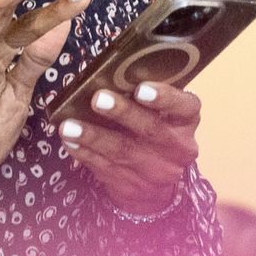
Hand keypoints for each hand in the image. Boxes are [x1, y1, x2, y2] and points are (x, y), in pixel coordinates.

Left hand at [58, 81, 200, 214]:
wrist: (156, 185)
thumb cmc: (155, 131)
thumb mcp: (163, 113)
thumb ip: (146, 93)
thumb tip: (112, 68)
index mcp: (186, 121)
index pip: (185, 106)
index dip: (164, 97)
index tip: (141, 89)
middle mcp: (176, 147)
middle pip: (150, 128)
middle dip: (122, 113)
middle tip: (98, 99)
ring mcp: (155, 170)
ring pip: (122, 151)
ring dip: (92, 136)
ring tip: (69, 125)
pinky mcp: (131, 186)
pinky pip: (104, 168)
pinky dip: (84, 153)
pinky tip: (70, 142)